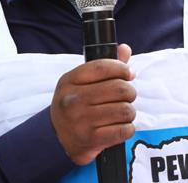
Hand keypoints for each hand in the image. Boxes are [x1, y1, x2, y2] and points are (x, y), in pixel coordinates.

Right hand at [51, 44, 135, 164]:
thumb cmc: (75, 104)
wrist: (57, 137)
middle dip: (129, 92)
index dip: (121, 68)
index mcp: (69, 81)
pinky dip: (127, 128)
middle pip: (119, 88)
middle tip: (127, 96)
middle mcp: (73, 100)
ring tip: (122, 112)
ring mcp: (81, 121)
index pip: (102, 67)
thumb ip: (105, 66)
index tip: (129, 73)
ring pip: (125, 110)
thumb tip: (125, 48)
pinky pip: (124, 130)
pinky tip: (120, 126)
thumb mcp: (82, 82)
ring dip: (129, 112)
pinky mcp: (90, 139)